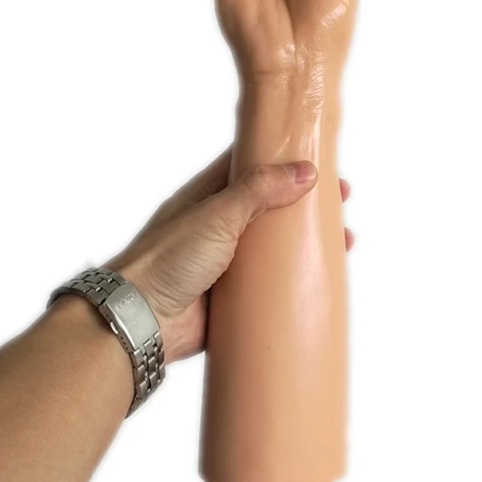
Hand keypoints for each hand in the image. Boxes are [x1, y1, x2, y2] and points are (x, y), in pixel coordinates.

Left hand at [106, 150, 353, 362]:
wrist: (140, 321)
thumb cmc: (166, 259)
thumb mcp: (216, 214)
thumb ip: (259, 190)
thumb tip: (305, 171)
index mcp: (210, 197)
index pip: (253, 168)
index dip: (286, 161)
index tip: (320, 161)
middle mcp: (220, 227)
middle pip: (272, 208)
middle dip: (306, 204)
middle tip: (341, 201)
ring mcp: (227, 263)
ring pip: (275, 248)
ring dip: (306, 243)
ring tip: (342, 241)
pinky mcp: (232, 298)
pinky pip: (270, 285)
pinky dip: (293, 281)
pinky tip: (318, 280)